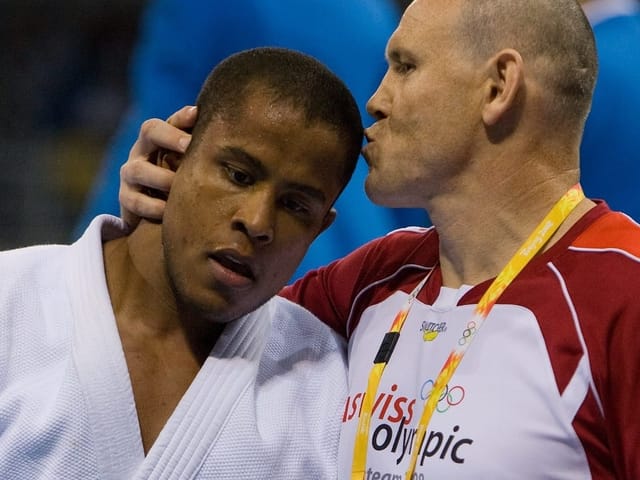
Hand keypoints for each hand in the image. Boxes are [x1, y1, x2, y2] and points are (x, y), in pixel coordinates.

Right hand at [119, 106, 195, 227]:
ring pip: (138, 169)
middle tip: (189, 146)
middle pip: (150, 131)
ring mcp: (130, 175)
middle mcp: (142, 151)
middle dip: (170, 137)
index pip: (170, 118)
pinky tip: (169, 210)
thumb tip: (233, 134)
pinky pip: (136, 201)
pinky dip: (153, 206)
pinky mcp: (126, 199)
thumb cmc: (180, 182)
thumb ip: (203, 150)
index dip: (180, 118)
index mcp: (158, 138)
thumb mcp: (191, 164)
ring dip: (161, 178)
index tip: (197, 116)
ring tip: (179, 185)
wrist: (154, 213)